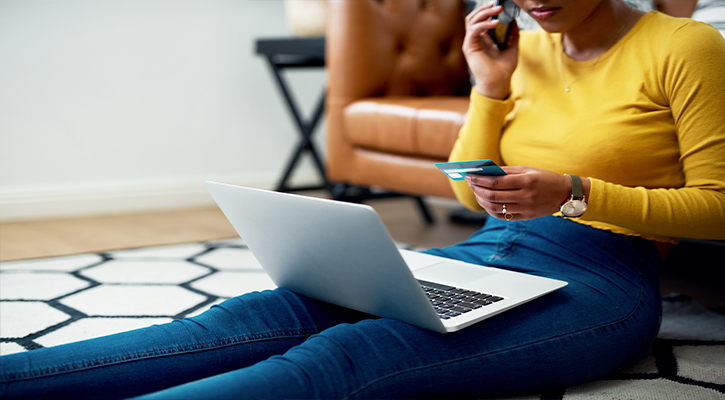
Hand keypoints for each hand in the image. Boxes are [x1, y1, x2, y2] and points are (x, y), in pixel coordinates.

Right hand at [463, 2, 519, 99]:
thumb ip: (512, 34)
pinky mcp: (469, 47)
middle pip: (474, 17)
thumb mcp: (512, 47)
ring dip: (484, 13)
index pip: (481, 19)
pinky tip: (495, 23)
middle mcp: (475, 39)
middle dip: (485, 9)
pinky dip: (483, 25)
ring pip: (471, 21)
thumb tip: (514, 20)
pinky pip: (473, 30)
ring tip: (497, 11)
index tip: (499, 6)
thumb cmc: (503, 69)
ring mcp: (471, 43)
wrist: (499, 83)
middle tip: (498, 6)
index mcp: (483, 38)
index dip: (488, 10)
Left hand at [465, 166, 586, 220]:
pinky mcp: (526, 217)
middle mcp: (525, 196)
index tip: (470, 176)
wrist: (565, 193)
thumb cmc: (544, 178)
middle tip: (471, 183)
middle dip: (478, 189)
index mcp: (526, 181)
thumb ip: (507, 171)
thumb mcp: (528, 170)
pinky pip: (503, 216)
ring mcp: (526, 209)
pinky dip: (491, 210)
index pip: (496, 182)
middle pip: (493, 196)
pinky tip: (486, 203)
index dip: (480, 179)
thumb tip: (485, 172)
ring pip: (496, 208)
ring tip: (477, 193)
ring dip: (482, 200)